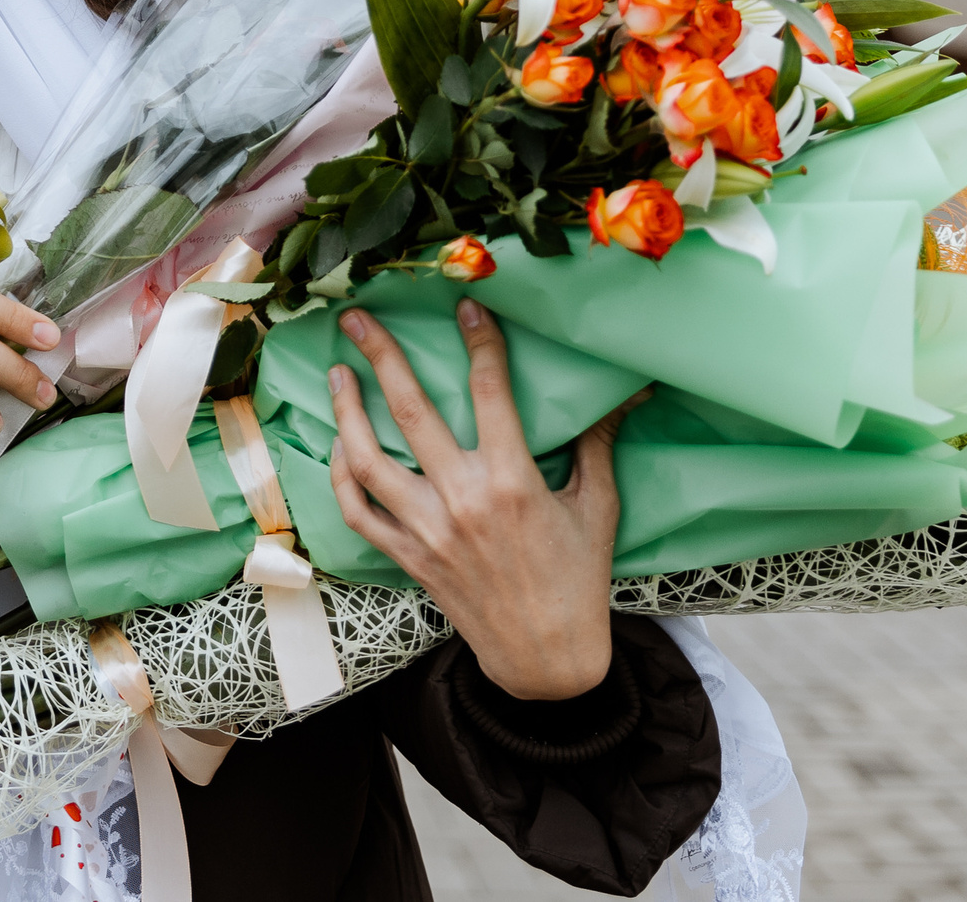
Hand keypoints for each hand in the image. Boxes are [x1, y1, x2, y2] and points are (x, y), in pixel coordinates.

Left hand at [326, 299, 635, 700]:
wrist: (547, 659)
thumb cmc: (578, 579)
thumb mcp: (598, 508)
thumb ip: (599, 445)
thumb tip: (628, 393)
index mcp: (513, 481)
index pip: (491, 392)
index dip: (479, 343)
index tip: (465, 306)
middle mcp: (463, 500)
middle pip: (410, 412)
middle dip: (382, 358)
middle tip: (358, 319)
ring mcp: (427, 530)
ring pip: (367, 460)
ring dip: (346, 412)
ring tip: (338, 374)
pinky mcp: (408, 557)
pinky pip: (358, 511)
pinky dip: (340, 476)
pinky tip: (339, 446)